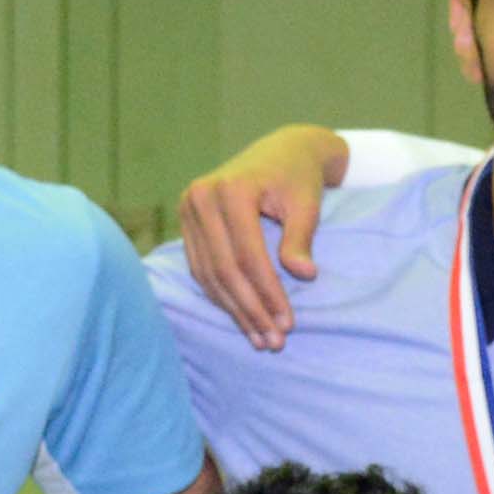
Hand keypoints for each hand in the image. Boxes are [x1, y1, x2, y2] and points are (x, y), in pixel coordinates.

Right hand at [169, 130, 347, 351]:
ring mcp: (189, 209)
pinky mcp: (187, 221)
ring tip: (261, 339)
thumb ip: (301, 238)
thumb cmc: (298, 178)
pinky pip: (201, 269)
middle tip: (274, 342)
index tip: (288, 324)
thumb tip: (305, 275)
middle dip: (251, 309)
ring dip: (235, 311)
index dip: (268, 293)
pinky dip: (222, 297)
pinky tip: (243, 319)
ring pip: (209, 274)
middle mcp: (201, 197)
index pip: (248, 255)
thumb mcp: (307, 204)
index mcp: (231, 189)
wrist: (281, 151)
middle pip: (225, 269)